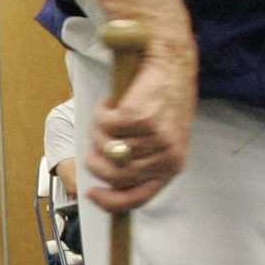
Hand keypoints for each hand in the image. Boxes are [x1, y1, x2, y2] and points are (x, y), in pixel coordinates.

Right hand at [89, 35, 196, 212]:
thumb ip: (142, 161)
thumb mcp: (164, 139)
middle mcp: (166, 156)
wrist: (171, 63)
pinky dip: (101, 112)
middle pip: (114, 176)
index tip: (91, 193)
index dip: (110, 201)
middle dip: (96, 162)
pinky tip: (110, 102)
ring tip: (108, 116)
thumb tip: (109, 182)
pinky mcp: (139, 117)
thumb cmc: (166, 99)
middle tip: (94, 145)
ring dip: (99, 131)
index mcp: (172, 167)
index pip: (137, 198)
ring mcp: (153, 137)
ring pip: (106, 148)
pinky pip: (105, 125)